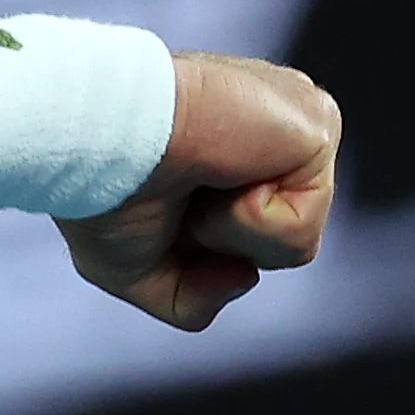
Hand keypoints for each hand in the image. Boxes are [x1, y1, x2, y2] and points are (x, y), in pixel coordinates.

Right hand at [58, 51, 338, 330]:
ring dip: (228, 231)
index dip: (200, 246)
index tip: (154, 198)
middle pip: (278, 242)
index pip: (253, 232)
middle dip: (217, 243)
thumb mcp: (133, 269)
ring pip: (294, 241)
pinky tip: (222, 170)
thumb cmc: (101, 191)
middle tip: (175, 192)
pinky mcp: (319, 124)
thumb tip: (247, 276)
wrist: (95, 139)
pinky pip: (301, 228)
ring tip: (197, 178)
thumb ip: (191, 295)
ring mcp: (301, 119)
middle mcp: (276, 123)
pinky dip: (247, 220)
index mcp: (237, 140)